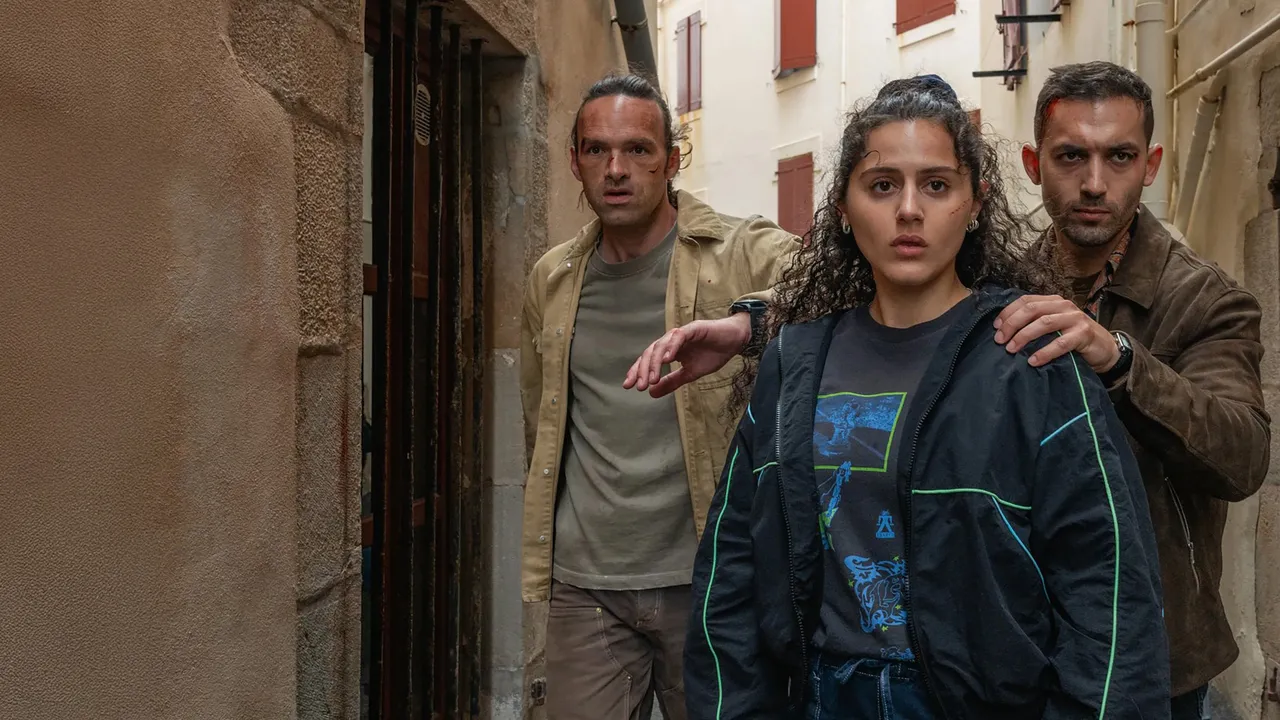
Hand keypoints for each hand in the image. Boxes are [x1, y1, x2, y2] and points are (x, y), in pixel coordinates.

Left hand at [623, 314, 751, 397]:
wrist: (735, 341)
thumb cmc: (713, 354)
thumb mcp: (690, 374)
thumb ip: (672, 382)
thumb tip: (651, 393)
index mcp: (669, 350)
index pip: (648, 360)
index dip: (637, 371)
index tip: (628, 386)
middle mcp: (671, 341)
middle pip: (650, 353)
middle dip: (643, 370)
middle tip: (639, 386)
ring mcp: (681, 334)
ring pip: (661, 345)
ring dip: (655, 362)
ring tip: (652, 378)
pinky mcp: (693, 329)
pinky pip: (679, 337)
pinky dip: (671, 347)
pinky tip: (667, 359)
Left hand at [993, 294, 1119, 372]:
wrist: (1104, 348)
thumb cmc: (1073, 338)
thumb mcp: (1053, 326)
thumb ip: (1035, 323)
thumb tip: (1004, 332)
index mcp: (1053, 301)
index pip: (1025, 301)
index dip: (1008, 313)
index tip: (995, 328)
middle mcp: (1063, 306)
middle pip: (1031, 310)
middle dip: (1012, 324)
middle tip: (1000, 340)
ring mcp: (1074, 318)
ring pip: (1044, 323)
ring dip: (1024, 336)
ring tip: (1011, 350)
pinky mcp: (1083, 334)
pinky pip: (1060, 343)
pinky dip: (1044, 352)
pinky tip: (1033, 361)